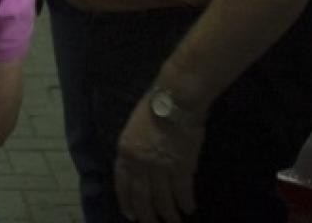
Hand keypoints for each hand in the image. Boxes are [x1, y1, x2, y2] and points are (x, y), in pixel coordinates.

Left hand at [114, 94, 202, 222]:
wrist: (175, 100)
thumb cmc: (154, 106)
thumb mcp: (134, 128)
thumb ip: (135, 149)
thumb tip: (139, 166)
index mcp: (125, 151)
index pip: (122, 183)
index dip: (126, 202)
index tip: (131, 215)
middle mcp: (140, 163)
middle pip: (142, 196)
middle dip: (147, 215)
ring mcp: (160, 167)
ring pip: (162, 199)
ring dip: (168, 214)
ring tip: (173, 222)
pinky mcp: (181, 167)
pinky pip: (182, 191)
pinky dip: (185, 202)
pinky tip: (189, 209)